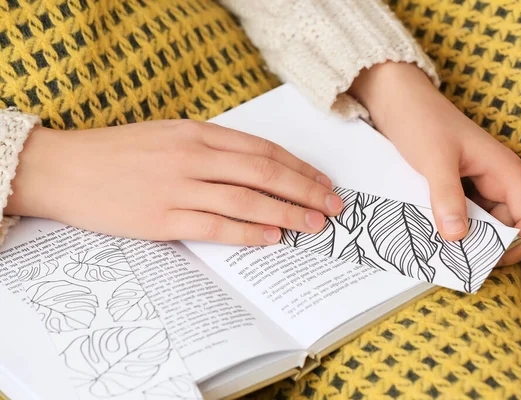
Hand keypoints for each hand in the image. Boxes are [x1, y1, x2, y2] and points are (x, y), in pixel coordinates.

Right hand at [6, 120, 342, 244]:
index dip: (299, 167)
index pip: (264, 150)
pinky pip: (216, 225)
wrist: (66, 168)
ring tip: (314, 225)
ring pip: (248, 199)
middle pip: (266, 172)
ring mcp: (179, 187)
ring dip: (287, 213)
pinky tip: (272, 237)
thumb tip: (255, 168)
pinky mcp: (162, 218)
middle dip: (306, 190)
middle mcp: (194, 156)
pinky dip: (249, 231)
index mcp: (198, 133)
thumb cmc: (120, 152)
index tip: (323, 182)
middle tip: (333, 206)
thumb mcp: (170, 135)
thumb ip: (211, 148)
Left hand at [349, 62, 520, 264]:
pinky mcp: (458, 184)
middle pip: (507, 226)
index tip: (483, 261)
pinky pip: (463, 213)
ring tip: (438, 249)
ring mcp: (477, 182)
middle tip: (453, 260)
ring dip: (466, 237)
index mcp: (505, 172)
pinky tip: (431, 233)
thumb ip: (447, 197)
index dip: (516, 246)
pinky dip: (452, 225)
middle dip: (486, 245)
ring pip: (483, 222)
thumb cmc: (420, 121)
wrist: (396, 98)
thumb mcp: (434, 160)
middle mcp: (497, 179)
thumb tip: (458, 236)